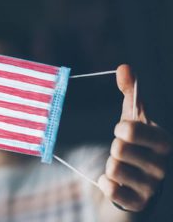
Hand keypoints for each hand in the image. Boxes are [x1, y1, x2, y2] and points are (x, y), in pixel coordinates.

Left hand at [98, 64, 171, 210]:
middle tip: (123, 152)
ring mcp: (152, 186)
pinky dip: (106, 183)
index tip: (123, 131)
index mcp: (163, 141)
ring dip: (110, 166)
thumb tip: (124, 67)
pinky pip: (111, 188)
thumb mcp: (133, 118)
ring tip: (122, 167)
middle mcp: (162, 165)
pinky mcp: (139, 203)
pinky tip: (114, 182)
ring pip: (113, 168)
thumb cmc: (135, 144)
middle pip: (119, 149)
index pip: (131, 130)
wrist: (136, 180)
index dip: (120, 129)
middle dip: (115, 148)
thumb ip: (131, 93)